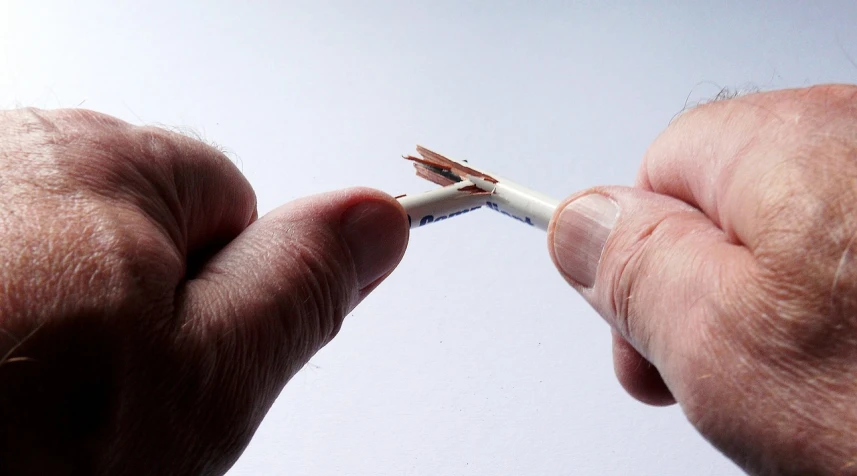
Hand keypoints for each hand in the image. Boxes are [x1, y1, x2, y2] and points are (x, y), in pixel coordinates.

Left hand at [0, 109, 408, 474]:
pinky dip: (14, 325)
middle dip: (142, 311)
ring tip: (31, 405)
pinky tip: (0, 379)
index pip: (230, 205)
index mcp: (103, 158)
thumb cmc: (13, 446)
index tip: (176, 359)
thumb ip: (300, 286)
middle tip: (97, 401)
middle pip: (142, 231)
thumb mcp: (202, 376)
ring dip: (68, 326)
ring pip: (70, 262)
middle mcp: (16, 153)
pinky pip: (16, 274)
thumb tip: (378, 218)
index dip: (221, 298)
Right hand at [549, 85, 856, 474]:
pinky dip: (845, 317)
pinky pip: (849, 259)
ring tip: (814, 392)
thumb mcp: (722, 343)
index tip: (654, 337)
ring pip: (797, 244)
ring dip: (781, 316)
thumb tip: (574, 221)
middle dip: (711, 296)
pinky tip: (856, 371)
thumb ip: (631, 265)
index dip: (642, 261)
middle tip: (738, 384)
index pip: (659, 170)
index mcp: (791, 141)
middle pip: (731, 207)